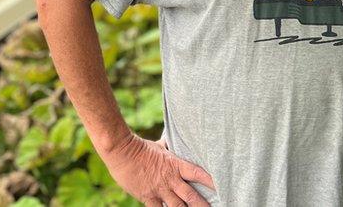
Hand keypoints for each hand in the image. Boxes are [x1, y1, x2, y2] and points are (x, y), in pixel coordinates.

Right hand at [98, 132, 215, 206]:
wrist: (121, 151)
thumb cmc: (138, 146)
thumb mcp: (157, 146)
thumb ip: (167, 148)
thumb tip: (170, 141)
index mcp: (175, 164)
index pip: (197, 173)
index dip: (210, 181)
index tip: (221, 187)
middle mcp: (170, 179)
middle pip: (191, 196)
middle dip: (203, 205)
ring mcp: (159, 189)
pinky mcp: (148, 197)